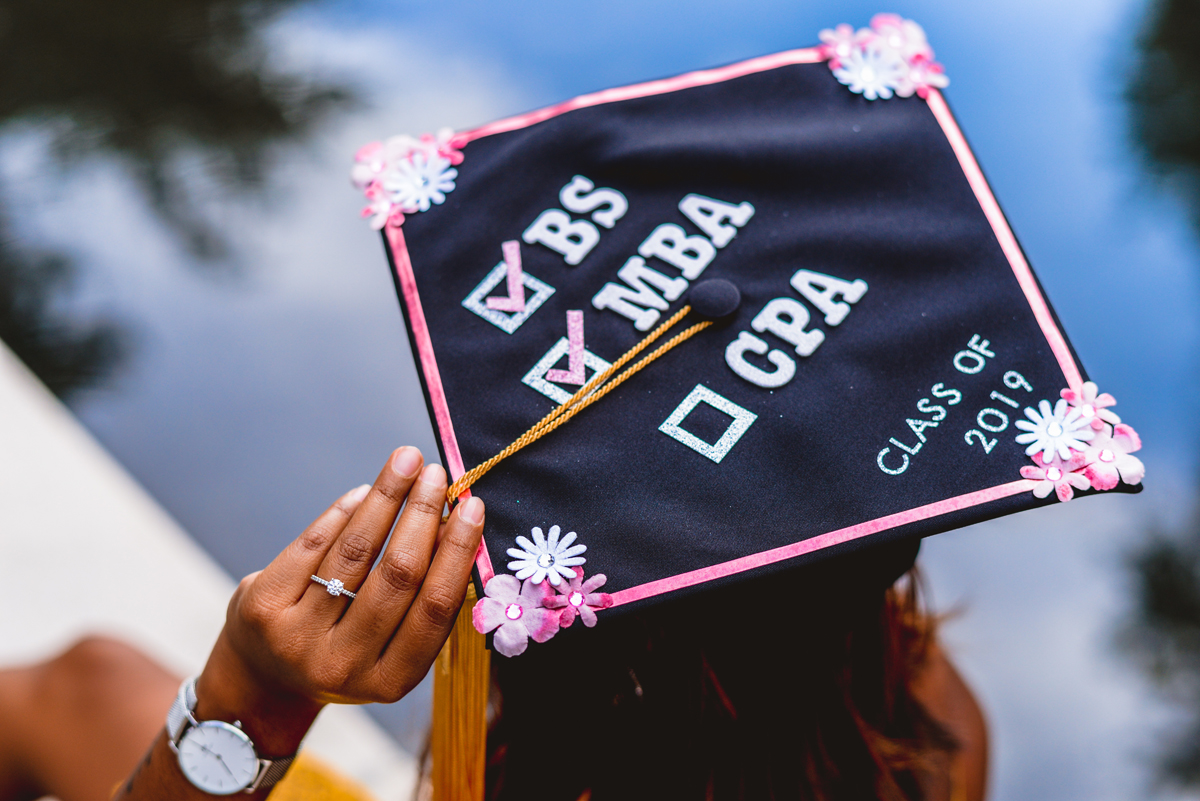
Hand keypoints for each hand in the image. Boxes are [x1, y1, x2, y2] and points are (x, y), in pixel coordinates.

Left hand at [191, 447, 483, 756]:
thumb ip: (423, 598)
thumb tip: (456, 521)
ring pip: (353, 554)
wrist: (267, 678)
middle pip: (396, 576)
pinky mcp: (263, 609)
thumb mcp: (390, 647)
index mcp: (391, 682)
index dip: (456, 552)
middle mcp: (343, 667)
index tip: (473, 506)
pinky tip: (363, 490)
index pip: (434, 609)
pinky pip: (314, 545)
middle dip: (421, 516)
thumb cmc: (349, 649)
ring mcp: (297, 640)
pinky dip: (343, 512)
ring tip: (406, 463)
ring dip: (385, 499)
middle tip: (438, 474)